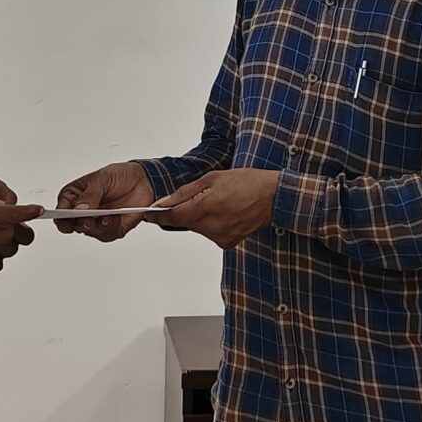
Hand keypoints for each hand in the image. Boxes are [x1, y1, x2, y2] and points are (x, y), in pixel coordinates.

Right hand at [54, 162, 154, 241]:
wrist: (143, 180)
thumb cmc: (119, 175)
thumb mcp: (102, 178)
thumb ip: (90, 194)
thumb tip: (79, 209)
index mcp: (75, 196)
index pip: (61, 210)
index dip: (60, 216)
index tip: (65, 218)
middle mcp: (83, 211)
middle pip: (73, 225)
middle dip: (80, 224)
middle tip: (87, 221)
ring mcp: (96, 220)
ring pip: (90, 232)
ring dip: (97, 227)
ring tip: (105, 218)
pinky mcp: (111, 228)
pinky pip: (107, 234)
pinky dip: (110, 228)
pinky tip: (114, 218)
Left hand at [155, 168, 280, 248]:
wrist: (273, 197)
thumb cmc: (247, 183)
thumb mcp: (212, 178)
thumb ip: (186, 192)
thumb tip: (166, 201)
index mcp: (207, 206)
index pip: (173, 216)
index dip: (158, 215)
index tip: (149, 214)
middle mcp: (213, 225)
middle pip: (185, 222)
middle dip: (184, 212)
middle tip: (199, 198)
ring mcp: (220, 236)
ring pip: (197, 229)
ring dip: (199, 218)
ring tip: (218, 204)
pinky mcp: (227, 243)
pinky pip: (210, 234)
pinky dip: (211, 225)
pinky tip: (225, 214)